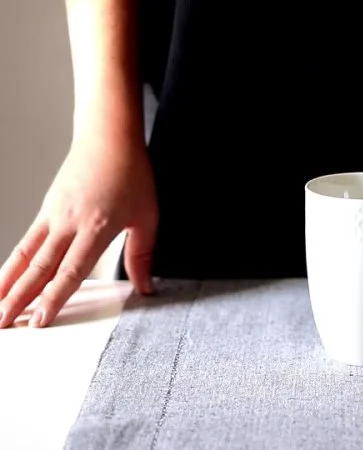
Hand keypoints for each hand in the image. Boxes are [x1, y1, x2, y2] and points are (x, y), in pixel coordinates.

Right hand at [0, 129, 157, 327]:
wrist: (109, 139)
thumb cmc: (131, 174)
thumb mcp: (147, 217)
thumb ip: (142, 255)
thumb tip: (146, 286)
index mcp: (96, 228)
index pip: (70, 271)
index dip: (54, 298)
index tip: (41, 320)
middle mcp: (69, 223)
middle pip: (40, 268)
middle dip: (20, 298)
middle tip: (6, 323)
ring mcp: (53, 214)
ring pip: (26, 254)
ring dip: (8, 282)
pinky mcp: (46, 207)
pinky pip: (27, 239)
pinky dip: (14, 260)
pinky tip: (6, 275)